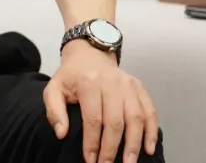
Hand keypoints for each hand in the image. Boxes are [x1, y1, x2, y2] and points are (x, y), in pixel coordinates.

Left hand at [43, 40, 158, 162]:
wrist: (89, 54)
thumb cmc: (71, 76)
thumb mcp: (54, 88)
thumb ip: (54, 110)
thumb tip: (61, 133)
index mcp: (88, 83)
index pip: (93, 119)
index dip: (92, 143)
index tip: (90, 161)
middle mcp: (111, 83)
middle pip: (115, 121)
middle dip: (112, 148)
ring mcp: (128, 84)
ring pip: (136, 118)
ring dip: (134, 144)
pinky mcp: (139, 87)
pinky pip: (150, 111)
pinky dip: (151, 131)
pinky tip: (148, 148)